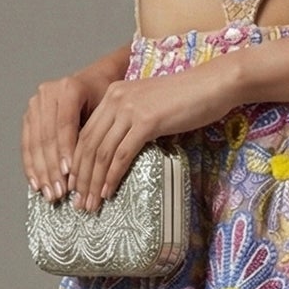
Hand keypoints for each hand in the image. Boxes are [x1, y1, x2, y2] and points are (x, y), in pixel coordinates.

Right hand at [22, 49, 130, 198]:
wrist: (94, 80)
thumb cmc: (105, 98)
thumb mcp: (107, 110)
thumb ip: (97, 133)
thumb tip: (97, 170)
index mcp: (69, 88)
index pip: (65, 125)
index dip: (65, 150)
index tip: (69, 173)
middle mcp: (48, 93)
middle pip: (47, 136)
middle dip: (53, 168)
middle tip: (59, 191)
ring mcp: (35, 104)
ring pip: (35, 143)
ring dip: (42, 172)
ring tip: (49, 193)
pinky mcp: (29, 116)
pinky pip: (27, 144)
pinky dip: (31, 165)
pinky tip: (36, 184)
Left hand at [70, 59, 241, 208]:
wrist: (213, 84)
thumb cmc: (188, 98)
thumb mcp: (151, 107)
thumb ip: (133, 122)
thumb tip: (120, 153)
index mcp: (114, 94)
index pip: (86, 133)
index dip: (77, 162)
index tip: (75, 186)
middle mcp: (116, 99)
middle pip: (88, 144)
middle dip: (81, 178)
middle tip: (78, 203)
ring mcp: (130, 109)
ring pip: (102, 152)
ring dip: (94, 182)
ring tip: (91, 204)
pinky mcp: (147, 121)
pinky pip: (123, 154)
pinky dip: (112, 176)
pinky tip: (108, 192)